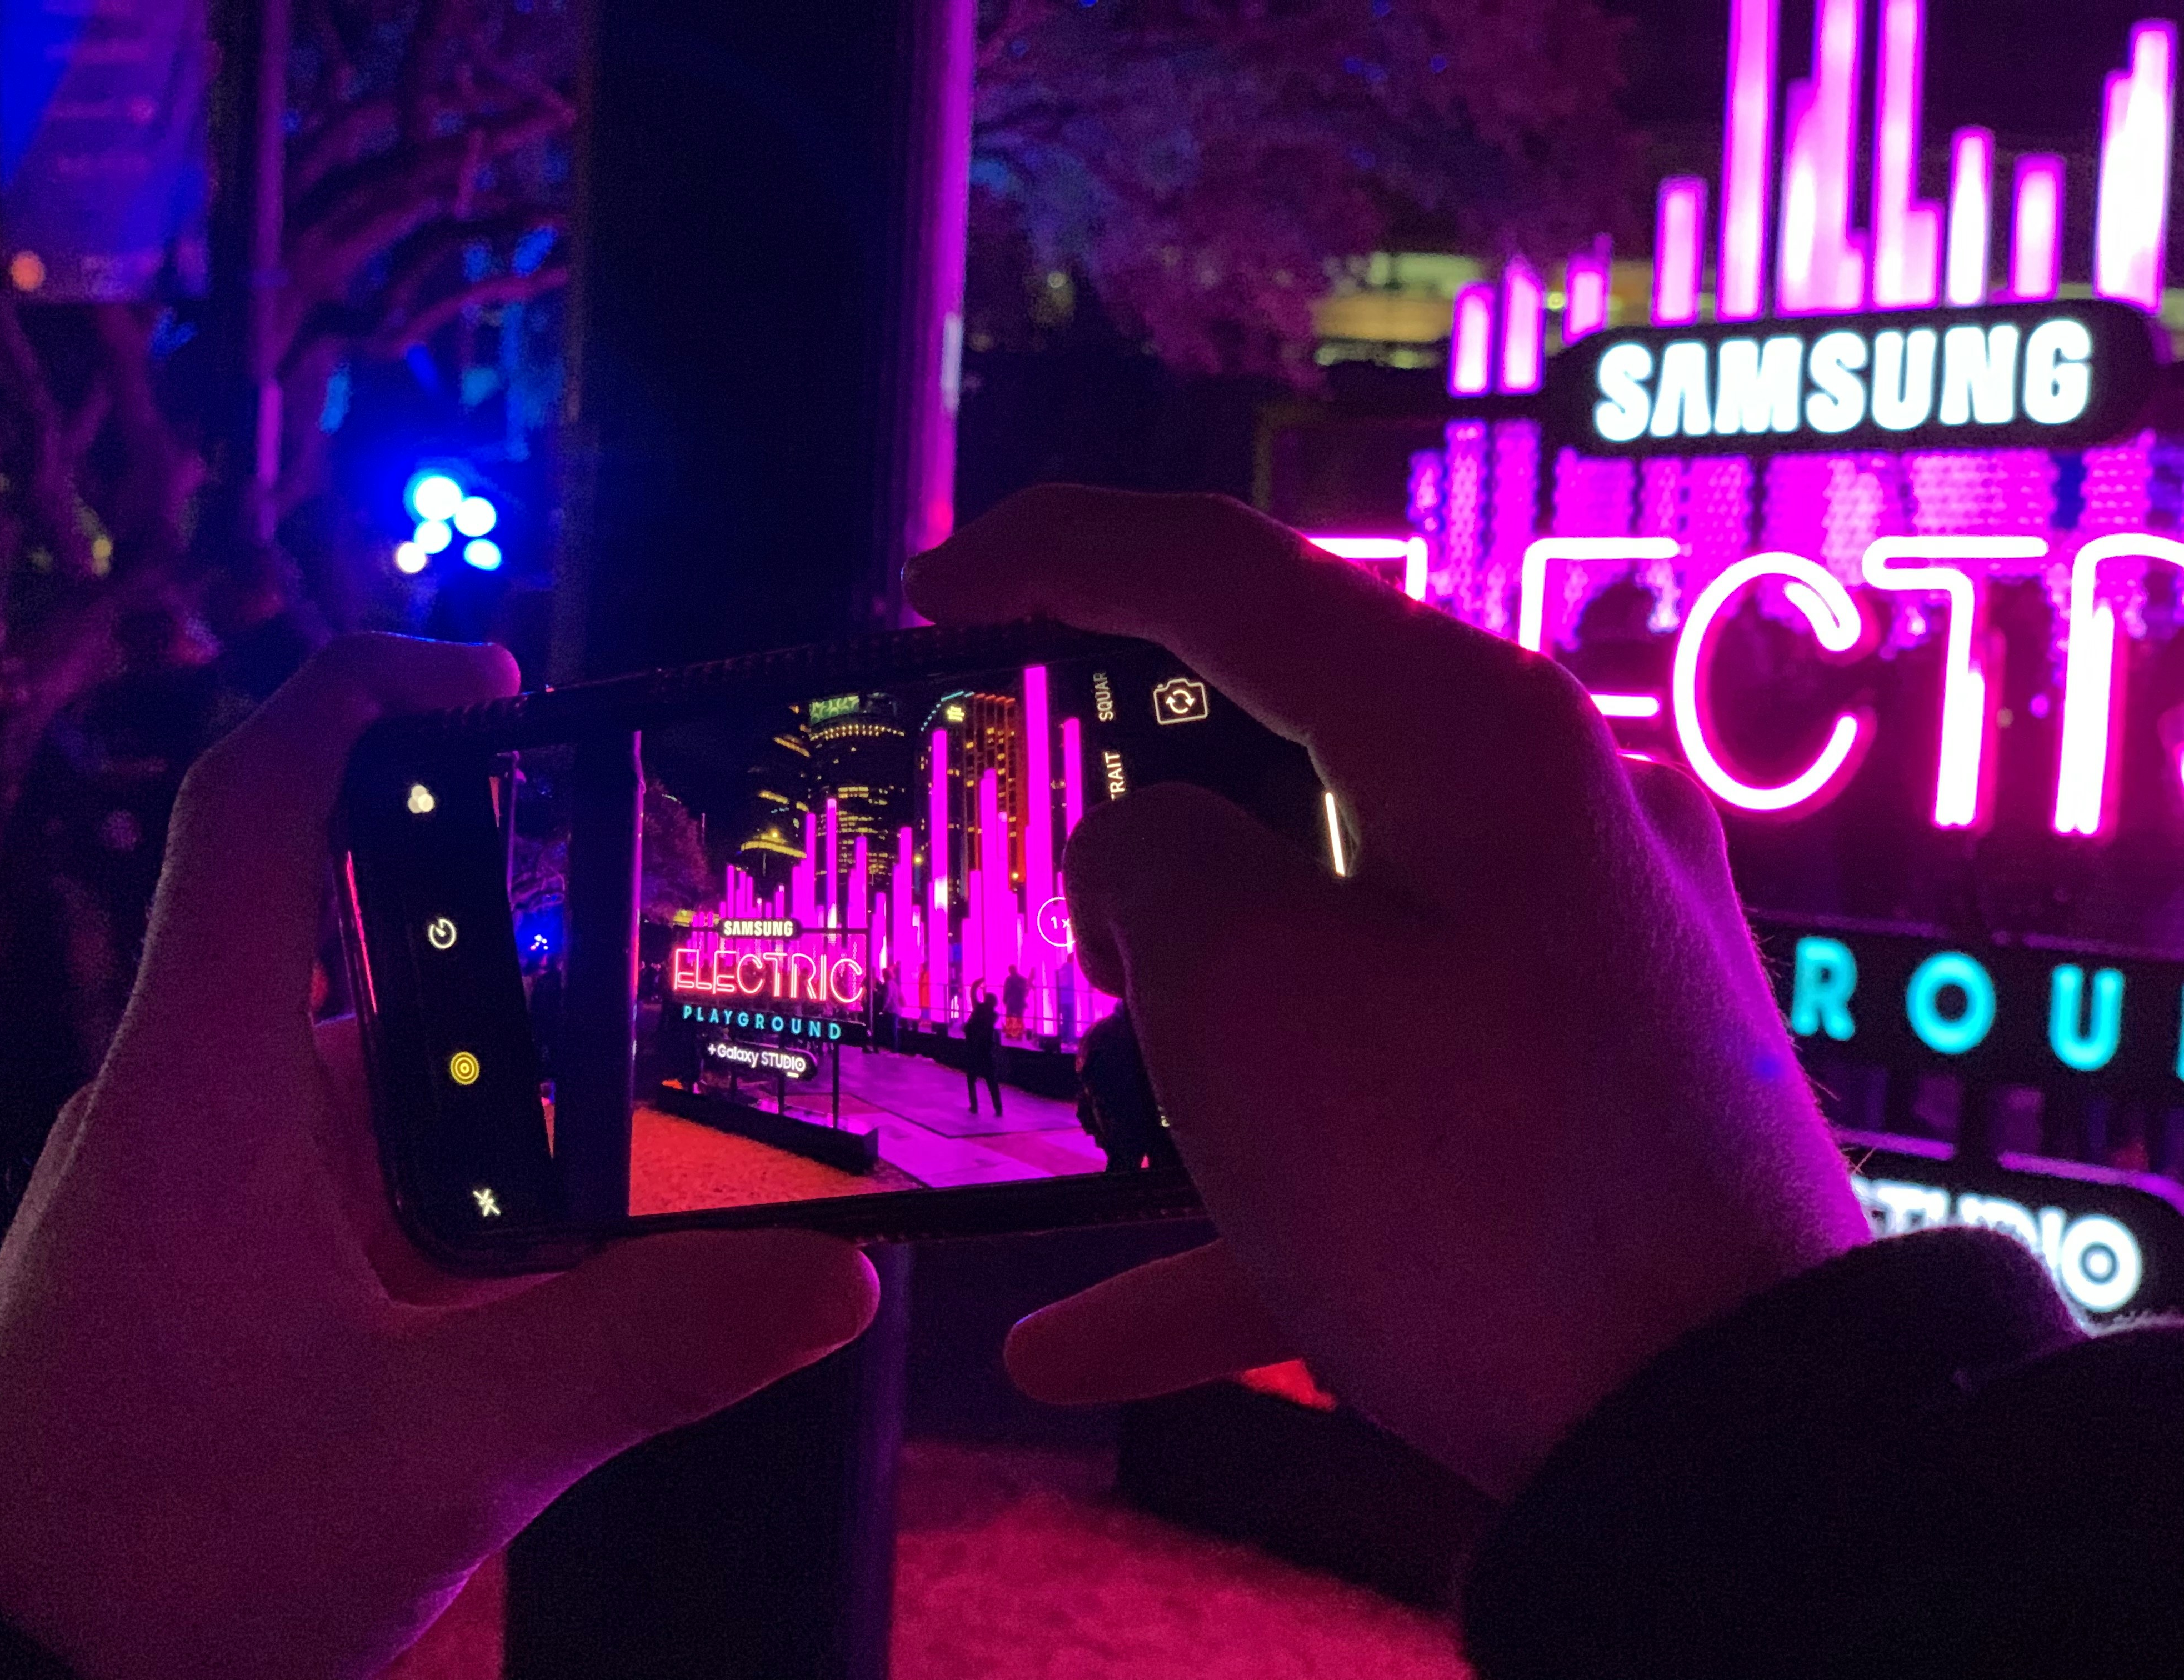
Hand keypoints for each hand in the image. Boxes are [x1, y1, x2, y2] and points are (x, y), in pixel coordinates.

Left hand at [0, 636, 877, 1678]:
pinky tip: (571, 1274)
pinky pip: (363, 1187)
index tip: (501, 677)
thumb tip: (830, 1279)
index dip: (369, 698)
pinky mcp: (212, 1278)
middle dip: (534, 961)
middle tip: (690, 974)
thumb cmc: (159, 1556)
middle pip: (375, 954)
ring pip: (384, 1091)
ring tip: (670, 1145)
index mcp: (212, 1083)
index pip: (261, 807)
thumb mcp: (433, 1450)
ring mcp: (197, 1197)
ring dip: (516, 1110)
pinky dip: (470, 1200)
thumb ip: (642, 1353)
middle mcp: (197, 1109)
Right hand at [906, 487, 1867, 1498]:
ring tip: (1089, 1130)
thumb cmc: (1474, 1191)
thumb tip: (1152, 852)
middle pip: (1283, 759)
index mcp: (1468, 734)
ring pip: (1321, 957)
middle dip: (1139, 837)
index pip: (1224, 572)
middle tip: (1043, 903)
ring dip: (1186, 1046)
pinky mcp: (1592, 1096)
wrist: (1741, 1449)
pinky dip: (1248, 1200)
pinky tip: (1087, 1337)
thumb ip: (1150, 867)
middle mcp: (1547, 814)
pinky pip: (1383, 1116)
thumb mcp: (1243, 998)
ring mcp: (1583, 961)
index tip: (930, 589)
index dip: (1054, 555)